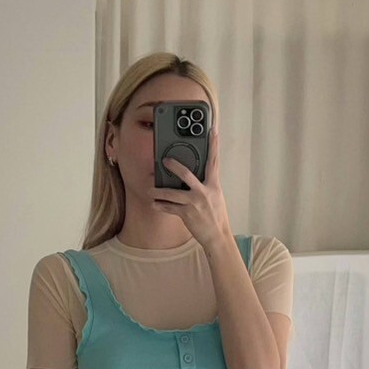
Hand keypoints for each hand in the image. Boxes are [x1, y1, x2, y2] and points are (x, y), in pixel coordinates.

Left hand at [154, 121, 231, 249]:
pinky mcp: (187, 214)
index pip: (214, 162)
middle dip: (174, 166)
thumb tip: (195, 176)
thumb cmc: (216, 217)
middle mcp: (204, 192)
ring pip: (172, 193)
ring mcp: (194, 204)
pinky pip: (170, 208)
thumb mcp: (216, 197)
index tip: (213, 132)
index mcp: (213, 186)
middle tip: (165, 160)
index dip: (214, 146)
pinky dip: (161, 206)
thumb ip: (206, 185)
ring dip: (159, 191)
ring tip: (151, 189)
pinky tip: (154, 204)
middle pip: (186, 174)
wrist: (217, 236)